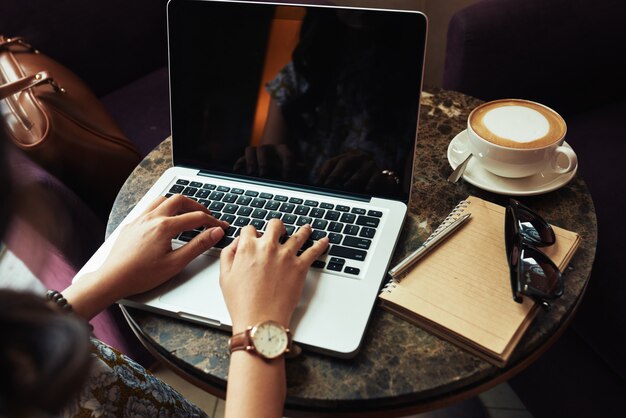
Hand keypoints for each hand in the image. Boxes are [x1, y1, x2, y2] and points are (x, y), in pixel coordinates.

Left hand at [65, 195, 228, 317]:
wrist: (112, 279)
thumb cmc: (141, 275)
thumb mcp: (176, 263)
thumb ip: (198, 245)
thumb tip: (215, 233)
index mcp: (165, 226)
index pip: (196, 217)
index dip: (213, 221)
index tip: (221, 226)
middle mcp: (152, 218)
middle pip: (179, 200)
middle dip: (196, 206)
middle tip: (207, 215)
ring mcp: (140, 219)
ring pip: (163, 199)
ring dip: (178, 203)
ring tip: (187, 212)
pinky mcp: (132, 224)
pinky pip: (149, 207)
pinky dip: (163, 207)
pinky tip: (165, 219)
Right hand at [219, 220, 328, 331]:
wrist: (260, 319)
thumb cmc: (242, 303)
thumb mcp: (225, 276)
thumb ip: (228, 255)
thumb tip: (236, 243)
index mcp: (248, 248)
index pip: (250, 229)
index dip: (252, 233)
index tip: (255, 236)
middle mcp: (268, 247)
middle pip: (275, 225)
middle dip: (276, 227)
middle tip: (279, 230)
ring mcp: (286, 255)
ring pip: (298, 234)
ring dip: (302, 230)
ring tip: (306, 229)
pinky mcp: (300, 267)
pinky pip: (314, 251)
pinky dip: (320, 244)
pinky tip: (324, 241)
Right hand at [233, 144, 297, 178]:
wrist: (274, 154)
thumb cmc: (285, 164)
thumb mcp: (294, 165)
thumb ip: (299, 167)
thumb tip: (304, 168)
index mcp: (281, 149)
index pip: (285, 154)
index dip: (287, 164)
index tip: (287, 177)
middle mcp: (268, 148)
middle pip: (263, 149)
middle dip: (263, 162)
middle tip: (264, 174)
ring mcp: (257, 152)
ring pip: (250, 150)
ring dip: (250, 160)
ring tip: (251, 173)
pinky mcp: (248, 158)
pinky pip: (241, 158)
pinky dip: (239, 164)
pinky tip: (237, 170)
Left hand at [315, 149, 378, 188]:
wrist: (383, 178)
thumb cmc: (357, 181)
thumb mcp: (344, 178)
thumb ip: (334, 182)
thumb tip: (320, 189)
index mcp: (346, 157)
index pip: (331, 162)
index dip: (323, 173)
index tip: (317, 184)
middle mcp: (358, 158)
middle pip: (345, 162)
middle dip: (335, 174)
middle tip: (327, 186)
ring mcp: (370, 164)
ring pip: (360, 171)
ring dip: (352, 180)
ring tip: (345, 188)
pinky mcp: (380, 172)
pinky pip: (376, 177)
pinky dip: (371, 183)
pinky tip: (367, 190)